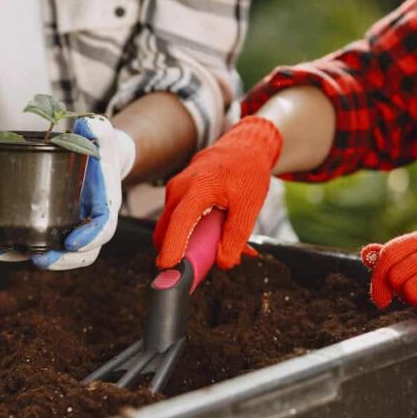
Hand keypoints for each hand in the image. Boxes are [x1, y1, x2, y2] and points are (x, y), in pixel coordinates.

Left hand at [0, 116, 135, 269]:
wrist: (95, 157)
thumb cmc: (97, 148)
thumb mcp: (101, 135)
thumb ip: (99, 128)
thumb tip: (88, 124)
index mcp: (105, 206)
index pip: (103, 229)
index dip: (90, 238)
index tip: (72, 242)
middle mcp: (88, 224)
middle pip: (81, 253)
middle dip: (61, 261)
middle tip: (40, 259)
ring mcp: (68, 229)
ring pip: (55, 255)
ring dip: (29, 258)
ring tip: (5, 253)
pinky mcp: (50, 227)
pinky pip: (35, 245)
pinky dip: (14, 250)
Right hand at [154, 116, 281, 269]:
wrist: (243, 148)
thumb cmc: (247, 172)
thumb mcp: (249, 206)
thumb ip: (236, 236)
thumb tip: (223, 262)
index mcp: (198, 187)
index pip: (180, 222)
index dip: (172, 247)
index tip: (168, 268)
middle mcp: (179, 188)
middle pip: (167, 230)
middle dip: (177, 253)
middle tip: (197, 270)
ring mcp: (174, 191)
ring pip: (171, 227)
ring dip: (189, 243)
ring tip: (217, 247)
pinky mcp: (176, 195)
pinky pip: (177, 220)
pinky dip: (191, 232)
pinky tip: (214, 233)